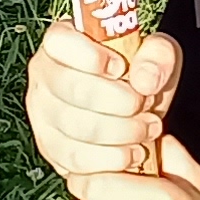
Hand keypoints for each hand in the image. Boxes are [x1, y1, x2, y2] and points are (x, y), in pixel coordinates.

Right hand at [25, 19, 179, 181]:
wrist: (130, 115)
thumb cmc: (135, 77)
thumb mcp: (155, 55)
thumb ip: (158, 55)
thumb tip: (144, 81)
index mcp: (61, 41)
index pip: (60, 42)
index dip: (91, 56)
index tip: (120, 68)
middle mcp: (43, 73)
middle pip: (74, 89)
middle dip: (119, 102)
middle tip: (144, 105)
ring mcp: (41, 112)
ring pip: (76, 127)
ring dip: (121, 132)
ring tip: (146, 129)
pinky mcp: (49, 146)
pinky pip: (76, 159)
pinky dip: (111, 159)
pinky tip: (132, 151)